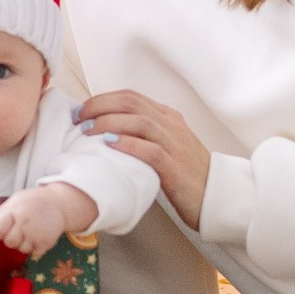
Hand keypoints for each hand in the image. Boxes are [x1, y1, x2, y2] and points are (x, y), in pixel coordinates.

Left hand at [0, 183, 93, 258]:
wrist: (58, 202)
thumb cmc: (31, 201)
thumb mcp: (14, 201)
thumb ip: (2, 215)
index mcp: (14, 212)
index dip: (0, 232)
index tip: (6, 228)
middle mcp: (24, 223)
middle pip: (10, 243)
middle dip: (12, 239)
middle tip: (18, 231)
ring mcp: (36, 234)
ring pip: (22, 250)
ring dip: (24, 244)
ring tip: (29, 233)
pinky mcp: (47, 242)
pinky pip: (35, 253)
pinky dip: (35, 248)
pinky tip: (37, 237)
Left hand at [78, 90, 210, 227]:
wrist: (217, 197)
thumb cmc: (185, 175)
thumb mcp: (165, 147)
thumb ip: (143, 135)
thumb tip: (106, 131)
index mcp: (168, 118)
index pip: (131, 96)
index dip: (102, 99)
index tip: (81, 110)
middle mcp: (171, 126)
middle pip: (131, 103)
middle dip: (99, 106)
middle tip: (78, 119)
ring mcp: (175, 145)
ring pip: (139, 122)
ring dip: (108, 123)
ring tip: (87, 131)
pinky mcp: (176, 168)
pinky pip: (151, 150)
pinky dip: (128, 144)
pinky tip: (109, 145)